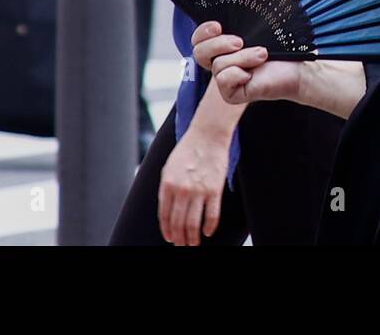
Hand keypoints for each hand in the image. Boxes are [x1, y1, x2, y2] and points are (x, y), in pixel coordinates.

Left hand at [158, 124, 228, 244]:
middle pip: (178, 223)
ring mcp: (199, 191)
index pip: (164, 216)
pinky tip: (207, 232)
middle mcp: (182, 190)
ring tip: (193, 244)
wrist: (208, 135)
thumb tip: (166, 208)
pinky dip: (209, 227)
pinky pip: (212, 215)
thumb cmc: (188, 149)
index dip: (167, 231)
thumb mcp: (168, 167)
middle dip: (179, 239)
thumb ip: (166, 187)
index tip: (170, 239)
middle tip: (181, 245)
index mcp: (167, 185)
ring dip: (192, 238)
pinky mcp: (215, 190)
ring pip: (193, 223)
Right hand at [192, 22, 365, 117]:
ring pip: (216, 65)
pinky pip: (223, 82)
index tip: (217, 24)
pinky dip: (238, 73)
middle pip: (198, 52)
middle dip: (217, 44)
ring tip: (262, 54)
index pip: (199, 37)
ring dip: (242, 58)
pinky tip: (254, 72)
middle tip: (239, 41)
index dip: (202, 31)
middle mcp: (223, 58)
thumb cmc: (287, 39)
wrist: (304, 64)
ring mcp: (227, 76)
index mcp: (226, 40)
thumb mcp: (269, 12)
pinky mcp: (233, 93)